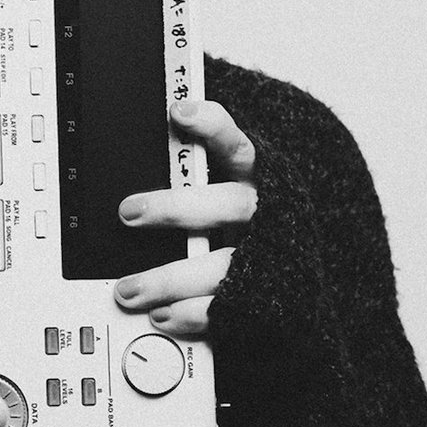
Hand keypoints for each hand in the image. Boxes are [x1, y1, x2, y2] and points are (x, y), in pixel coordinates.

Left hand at [114, 99, 255, 335]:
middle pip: (226, 205)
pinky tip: (161, 314)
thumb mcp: (229, 179)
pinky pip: (228, 310)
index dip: (212, 125)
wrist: (299, 263)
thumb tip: (158, 121)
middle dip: (175, 209)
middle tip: (128, 211)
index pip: (236, 143)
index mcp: (258, 174)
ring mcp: (268, 257)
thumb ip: (194, 160)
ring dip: (170, 279)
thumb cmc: (242, 211)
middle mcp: (265, 212)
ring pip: (221, 266)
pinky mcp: (264, 297)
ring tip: (128, 289)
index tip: (178, 111)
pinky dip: (192, 314)